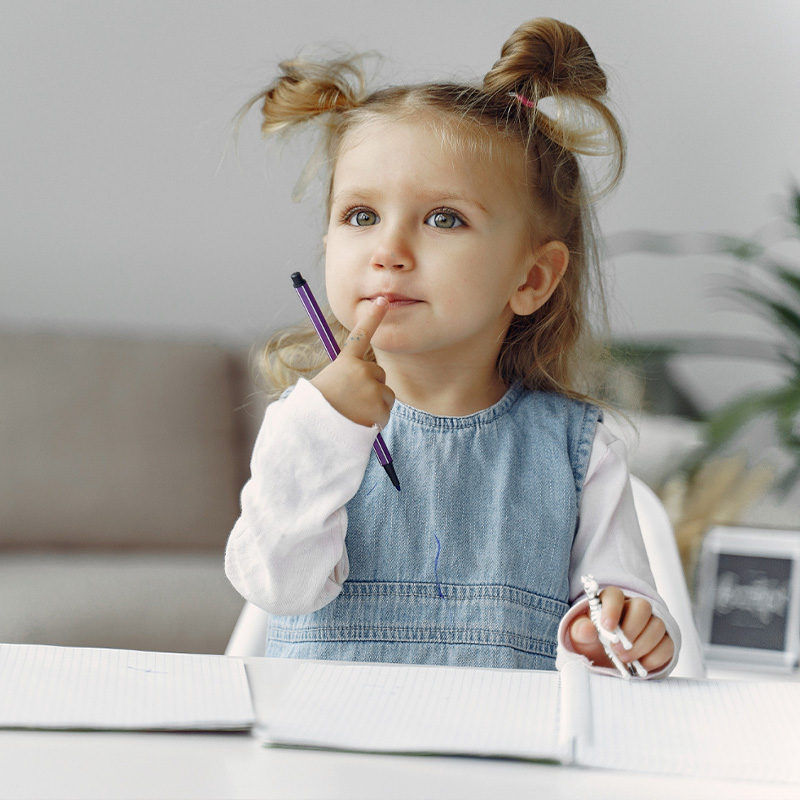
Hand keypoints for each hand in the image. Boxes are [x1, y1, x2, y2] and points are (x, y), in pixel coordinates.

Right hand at [311, 297, 394, 427]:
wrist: (315, 432)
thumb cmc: (318, 409)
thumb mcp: (328, 384)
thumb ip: (346, 376)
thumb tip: (360, 378)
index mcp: (345, 362)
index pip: (361, 334)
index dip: (373, 316)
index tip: (383, 300)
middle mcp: (362, 370)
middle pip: (379, 375)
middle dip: (371, 387)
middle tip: (351, 401)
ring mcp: (372, 388)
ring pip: (385, 394)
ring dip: (374, 405)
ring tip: (354, 413)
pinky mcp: (380, 407)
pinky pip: (386, 412)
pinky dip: (376, 420)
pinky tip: (360, 423)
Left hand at [568, 587, 674, 673]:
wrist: (607, 662)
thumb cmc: (593, 643)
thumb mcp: (581, 638)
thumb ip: (580, 631)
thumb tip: (587, 628)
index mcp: (610, 602)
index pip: (615, 595)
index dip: (612, 608)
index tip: (607, 627)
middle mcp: (634, 608)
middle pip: (642, 606)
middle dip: (631, 629)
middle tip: (617, 649)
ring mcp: (651, 624)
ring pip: (657, 626)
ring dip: (642, 645)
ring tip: (625, 659)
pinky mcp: (664, 641)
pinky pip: (667, 645)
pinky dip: (654, 658)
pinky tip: (641, 665)